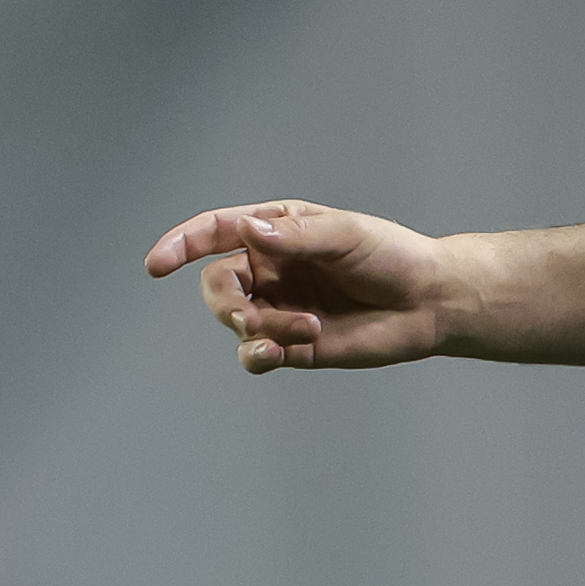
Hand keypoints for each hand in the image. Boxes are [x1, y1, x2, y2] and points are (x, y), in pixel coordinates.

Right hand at [141, 198, 457, 372]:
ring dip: (259, 329)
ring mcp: (278, 307)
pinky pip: (255, 353)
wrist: (427, 302)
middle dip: (226, 304)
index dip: (181, 245)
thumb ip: (296, 235)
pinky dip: (258, 354)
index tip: (156, 263)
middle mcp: (269, 269)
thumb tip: (248, 231)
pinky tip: (281, 350)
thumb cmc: (391, 256)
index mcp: (275, 231)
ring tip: (304, 329)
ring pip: (236, 321)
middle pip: (217, 285)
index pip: (214, 232)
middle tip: (250, 319)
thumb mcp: (345, 235)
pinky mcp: (293, 343)